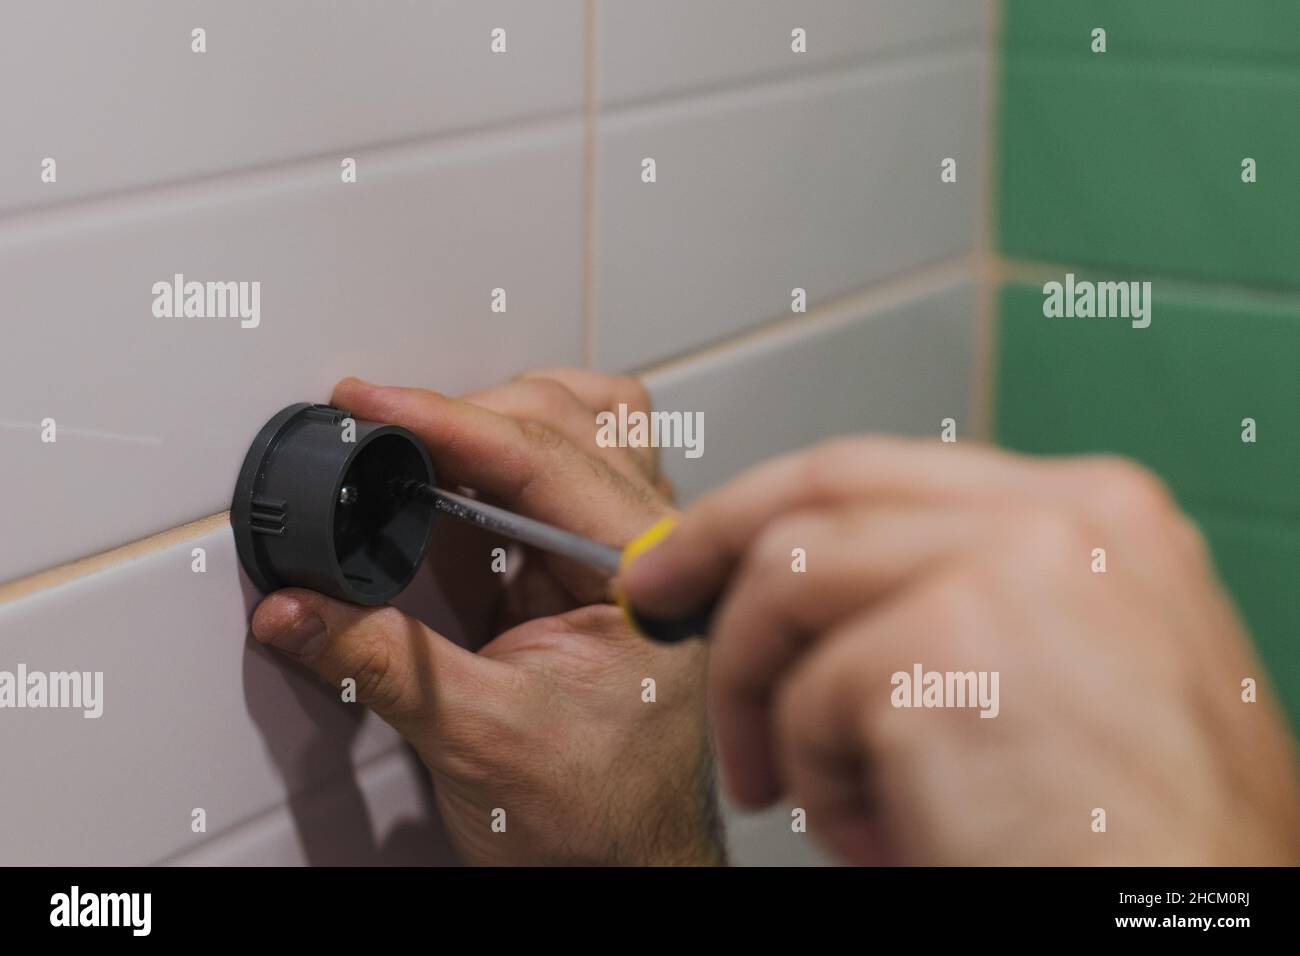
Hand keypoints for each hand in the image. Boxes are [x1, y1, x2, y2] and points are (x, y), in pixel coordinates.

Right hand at [251, 371, 720, 865]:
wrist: (628, 873)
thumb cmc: (601, 823)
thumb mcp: (477, 738)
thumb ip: (380, 663)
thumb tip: (295, 605)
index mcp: (651, 578)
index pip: (543, 461)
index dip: (445, 422)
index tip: (372, 403)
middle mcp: (656, 552)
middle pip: (570, 420)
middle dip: (466, 414)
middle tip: (378, 425)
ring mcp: (633, 557)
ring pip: (583, 431)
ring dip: (501, 423)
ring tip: (423, 440)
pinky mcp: (598, 574)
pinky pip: (564, 480)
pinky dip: (507, 462)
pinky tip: (459, 485)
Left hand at [619, 436, 1299, 863]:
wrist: (1191, 936)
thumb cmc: (1136, 837)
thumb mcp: (1077, 674)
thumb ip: (968, 598)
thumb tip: (822, 584)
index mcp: (1097, 516)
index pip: (888, 470)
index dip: (775, 506)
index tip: (709, 550)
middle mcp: (1060, 517)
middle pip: (824, 488)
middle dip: (716, 541)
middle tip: (658, 593)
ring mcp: (1005, 569)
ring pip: (789, 584)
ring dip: (764, 697)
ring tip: (795, 788)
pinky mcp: (947, 649)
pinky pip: (809, 698)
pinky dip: (815, 776)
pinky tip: (877, 831)